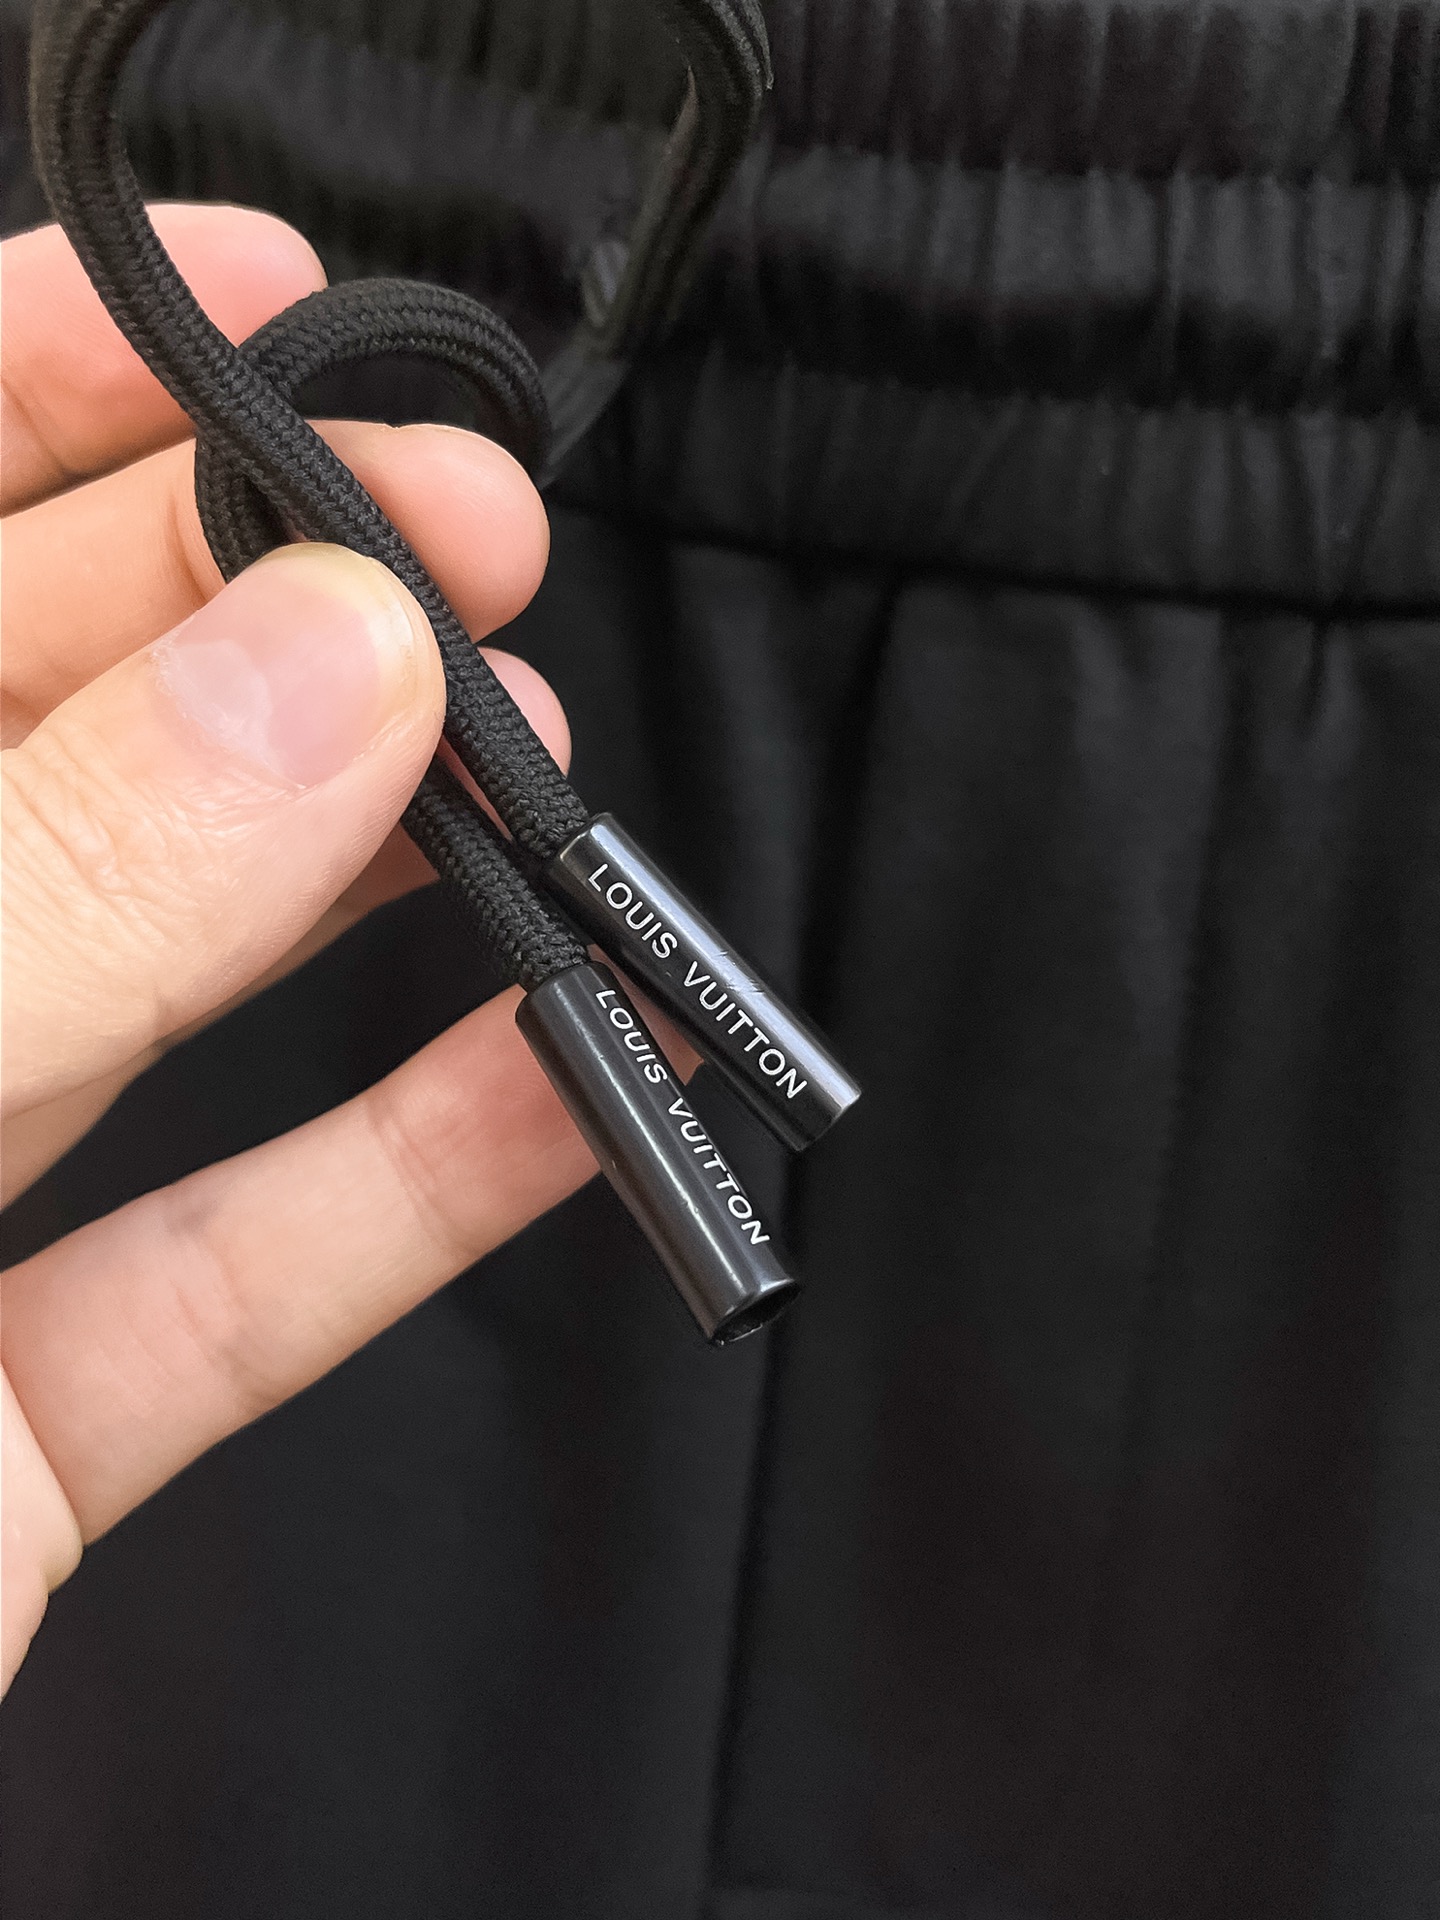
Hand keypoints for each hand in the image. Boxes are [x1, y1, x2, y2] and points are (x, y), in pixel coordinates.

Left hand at [0, 205, 599, 1691]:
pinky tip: (557, 1083)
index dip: (35, 390)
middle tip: (468, 553)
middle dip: (270, 619)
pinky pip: (232, 1271)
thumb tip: (321, 681)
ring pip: (156, 997)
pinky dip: (409, 1179)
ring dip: (371, 888)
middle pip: (29, 745)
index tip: (265, 321)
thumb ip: (46, 897)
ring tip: (535, 788)